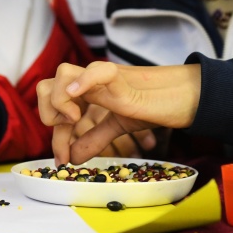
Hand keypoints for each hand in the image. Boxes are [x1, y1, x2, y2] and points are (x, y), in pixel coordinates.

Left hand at [37, 61, 200, 164]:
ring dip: (60, 100)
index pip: (55, 108)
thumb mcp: (118, 126)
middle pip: (47, 85)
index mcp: (87, 92)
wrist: (186, 96)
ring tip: (76, 119)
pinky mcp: (123, 79)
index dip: (55, 136)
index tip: (62, 161)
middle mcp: (90, 82)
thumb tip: (73, 158)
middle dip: (47, 114)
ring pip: (63, 73)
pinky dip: (82, 82)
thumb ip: (95, 138)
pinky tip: (76, 98)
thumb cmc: (154, 105)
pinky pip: (98, 71)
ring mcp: (103, 78)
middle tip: (67, 135)